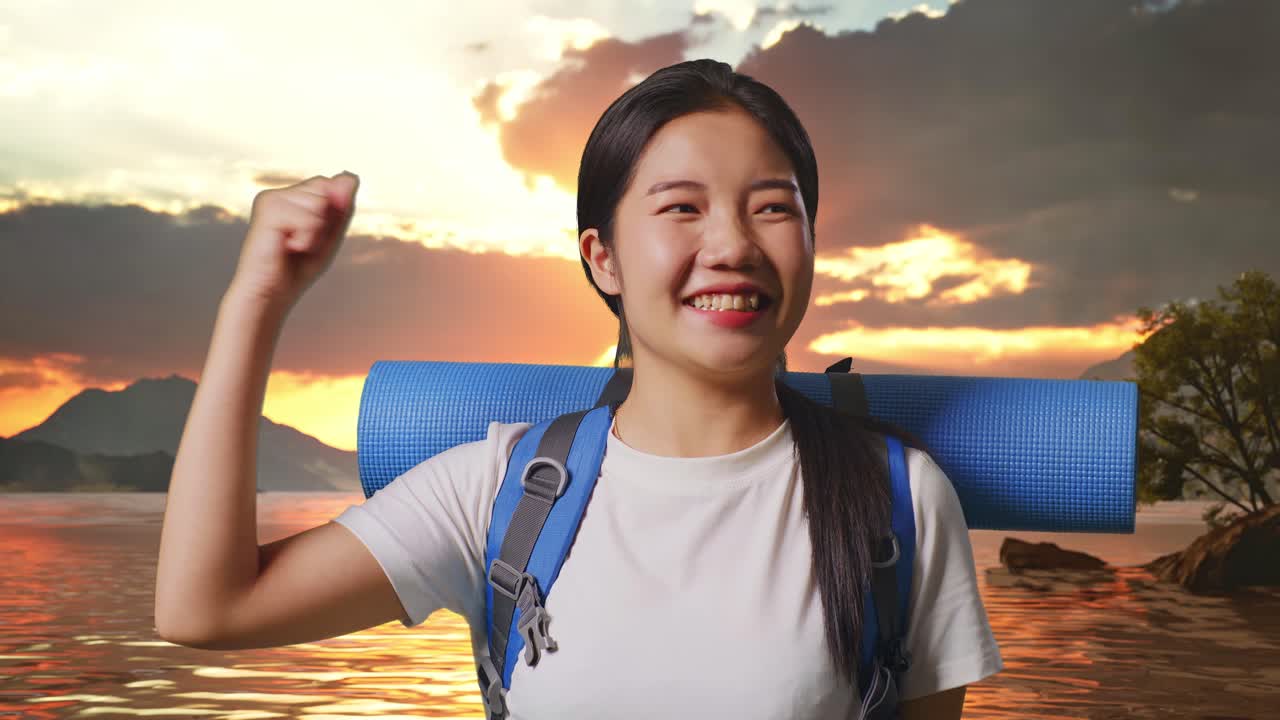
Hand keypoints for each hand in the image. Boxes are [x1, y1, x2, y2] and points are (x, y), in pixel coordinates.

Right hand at [227, 171, 359, 309]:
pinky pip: (309, 218)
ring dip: (316, 233)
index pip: (329, 184)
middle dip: (325, 223)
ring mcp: (270, 198)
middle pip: (325, 189)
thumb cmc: (297, 269)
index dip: (332, 214)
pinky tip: (287, 248)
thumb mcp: (330, 236)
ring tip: (294, 247)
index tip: (312, 237)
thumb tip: (351, 175)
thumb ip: (342, 206)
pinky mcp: (267, 209)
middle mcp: (278, 193)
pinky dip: (307, 239)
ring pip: (319, 203)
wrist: (271, 295)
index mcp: (290, 197)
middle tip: (302, 244)